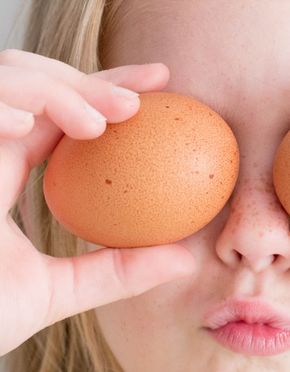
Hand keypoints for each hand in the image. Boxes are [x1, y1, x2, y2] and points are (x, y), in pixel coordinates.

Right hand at [0, 50, 194, 356]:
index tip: (162, 83)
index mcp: (4, 170)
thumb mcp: (52, 292)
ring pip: (3, 80)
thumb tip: (188, 259)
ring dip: (52, 91)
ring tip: (95, 126)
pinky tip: (27, 125)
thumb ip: (115, 272)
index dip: (107, 88)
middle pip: (34, 80)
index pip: (60, 113)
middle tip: (137, 101)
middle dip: (88, 80)